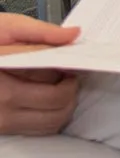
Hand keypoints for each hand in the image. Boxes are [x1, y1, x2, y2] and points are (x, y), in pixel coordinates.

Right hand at [0, 14, 78, 135]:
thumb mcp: (8, 27)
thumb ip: (42, 32)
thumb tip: (73, 34)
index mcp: (2, 76)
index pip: (52, 82)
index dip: (69, 72)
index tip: (69, 65)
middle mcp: (0, 102)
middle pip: (56, 105)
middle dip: (70, 89)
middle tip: (67, 76)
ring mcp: (0, 119)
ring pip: (51, 122)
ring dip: (64, 106)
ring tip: (57, 87)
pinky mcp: (1, 128)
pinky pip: (38, 130)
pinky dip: (50, 117)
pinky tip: (43, 100)